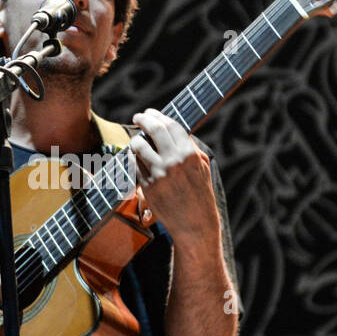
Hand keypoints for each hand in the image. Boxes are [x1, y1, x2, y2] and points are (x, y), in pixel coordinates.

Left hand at [128, 109, 220, 243]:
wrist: (195, 223)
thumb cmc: (200, 193)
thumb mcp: (202, 166)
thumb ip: (189, 146)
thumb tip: (172, 128)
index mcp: (190, 154)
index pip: (171, 126)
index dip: (158, 115)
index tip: (150, 112)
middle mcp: (174, 162)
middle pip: (154, 130)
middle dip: (143, 119)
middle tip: (138, 117)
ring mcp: (159, 174)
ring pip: (139, 146)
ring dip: (135, 140)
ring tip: (136, 141)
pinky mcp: (148, 186)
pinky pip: (135, 165)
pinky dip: (133, 158)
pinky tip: (136, 158)